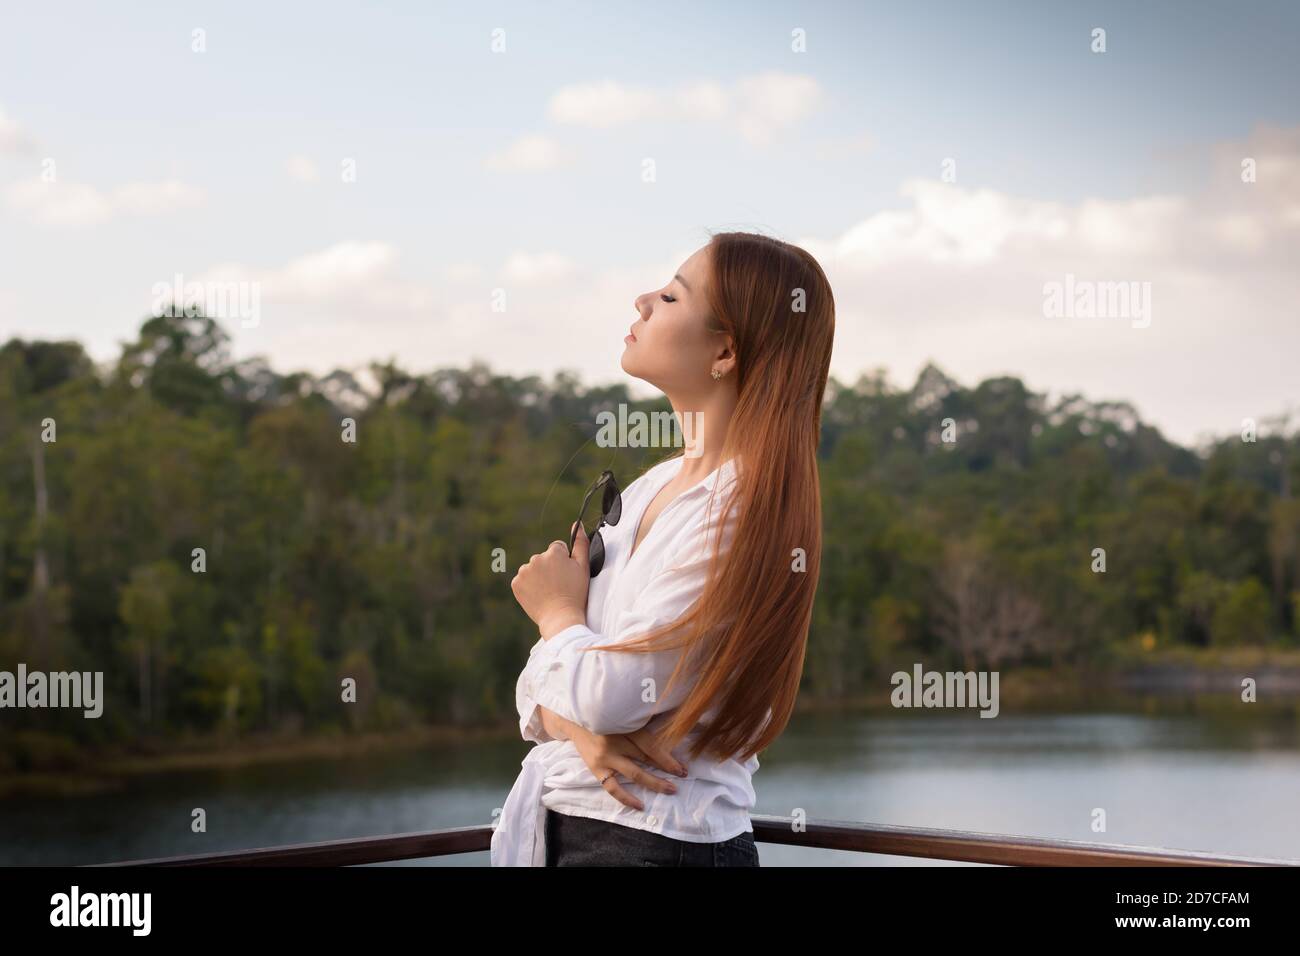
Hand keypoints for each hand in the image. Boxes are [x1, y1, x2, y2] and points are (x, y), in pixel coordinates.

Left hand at [511, 522, 591, 636]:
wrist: (560, 617)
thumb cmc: (575, 593)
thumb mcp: (583, 567)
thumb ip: (581, 543)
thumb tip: (576, 524)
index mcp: (553, 552)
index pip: (557, 549)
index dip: (563, 562)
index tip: (565, 575)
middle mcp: (536, 558)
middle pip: (544, 558)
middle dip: (550, 568)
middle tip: (558, 585)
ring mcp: (524, 571)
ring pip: (533, 569)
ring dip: (539, 577)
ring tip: (549, 591)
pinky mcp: (516, 583)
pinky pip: (523, 580)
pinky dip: (529, 586)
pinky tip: (539, 595)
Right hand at [567, 722, 688, 811]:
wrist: (573, 720)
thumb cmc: (603, 716)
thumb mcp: (621, 715)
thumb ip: (641, 722)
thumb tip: (667, 731)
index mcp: (624, 725)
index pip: (651, 744)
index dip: (667, 756)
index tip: (681, 766)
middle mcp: (615, 742)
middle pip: (646, 757)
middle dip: (666, 768)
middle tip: (683, 776)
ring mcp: (605, 757)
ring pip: (634, 773)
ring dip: (654, 783)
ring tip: (670, 789)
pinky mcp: (596, 769)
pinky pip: (613, 788)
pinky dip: (627, 798)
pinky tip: (640, 805)